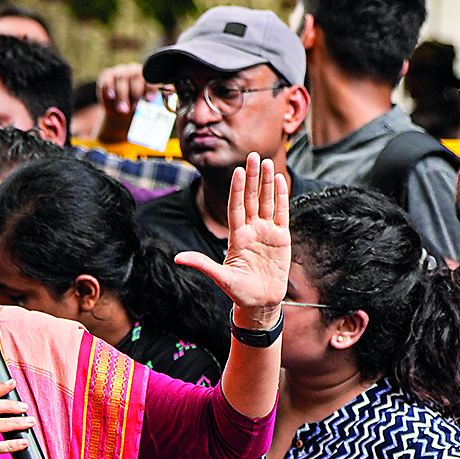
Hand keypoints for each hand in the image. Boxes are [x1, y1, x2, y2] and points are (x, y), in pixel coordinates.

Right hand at [97, 63, 149, 143]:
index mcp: (148, 76)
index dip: (150, 88)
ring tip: (122, 110)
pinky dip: (109, 88)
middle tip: (134, 109)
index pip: (151, 79)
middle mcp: (135, 71)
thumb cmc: (136, 107)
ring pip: (121, 78)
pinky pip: (107, 79)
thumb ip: (150, 104)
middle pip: (136, 77)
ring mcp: (120, 71)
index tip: (149, 100)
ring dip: (122, 95)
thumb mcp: (144, 108)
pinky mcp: (107, 75)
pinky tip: (111, 96)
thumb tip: (159, 102)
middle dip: (135, 93)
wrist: (120, 112)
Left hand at [175, 154, 289, 319]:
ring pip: (266, 202)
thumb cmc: (239, 292)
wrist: (261, 303)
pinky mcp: (281, 238)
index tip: (237, 171)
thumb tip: (178, 258)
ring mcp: (267, 232)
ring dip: (267, 183)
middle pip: (252, 199)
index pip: (236, 208)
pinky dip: (281, 197)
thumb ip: (202, 264)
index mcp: (236, 237)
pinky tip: (280, 180)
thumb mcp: (220, 278)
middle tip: (253, 155)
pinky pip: (281, 213)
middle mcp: (251, 230)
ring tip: (266, 162)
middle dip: (252, 177)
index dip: (237, 190)